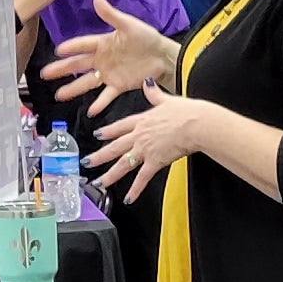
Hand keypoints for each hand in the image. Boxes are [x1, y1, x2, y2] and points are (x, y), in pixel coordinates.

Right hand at [46, 3, 175, 105]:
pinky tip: (91, 111)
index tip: (57, 50)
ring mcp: (109, 74)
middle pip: (78, 65)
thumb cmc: (147, 38)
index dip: (70, 47)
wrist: (163, 57)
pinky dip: (99, 104)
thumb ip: (111, 14)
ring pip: (87, 82)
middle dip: (61, 69)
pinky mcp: (119, 86)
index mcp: (103, 43)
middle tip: (46, 74)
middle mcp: (102, 59)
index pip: (82, 45)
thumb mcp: (128, 25)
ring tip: (59, 95)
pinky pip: (106, 96)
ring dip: (73, 89)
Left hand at [83, 94, 197, 203]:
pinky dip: (135, 190)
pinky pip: (142, 178)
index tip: (97, 134)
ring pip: (123, 164)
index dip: (108, 131)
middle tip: (87, 162)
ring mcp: (145, 149)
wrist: (195, 124)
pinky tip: (128, 198)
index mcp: (143, 120)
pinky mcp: (155, 161)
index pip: (120, 126)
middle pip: (115, 147)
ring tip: (99, 183)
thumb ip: (154, 93)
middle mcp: (139, 135)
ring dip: (110, 175)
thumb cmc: (186, 112)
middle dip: (99, 155)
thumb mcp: (167, 99)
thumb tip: (147, 83)